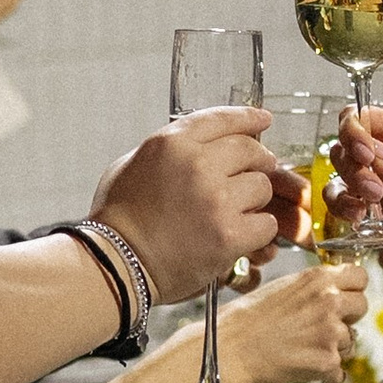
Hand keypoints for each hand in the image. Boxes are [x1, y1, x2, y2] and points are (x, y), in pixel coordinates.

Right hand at [92, 109, 299, 303]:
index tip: (263, 120)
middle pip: (250, 150)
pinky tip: (242, 237)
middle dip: (260, 161)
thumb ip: (167, 151)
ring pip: (262, 186)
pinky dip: (258, 233)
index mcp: (171, 143)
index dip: (249, 118)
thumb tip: (197, 148)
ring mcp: (216, 199)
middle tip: (261, 171)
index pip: (222, 119)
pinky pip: (266, 224)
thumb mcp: (130, 165)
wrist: (116, 264)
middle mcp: (197, 164)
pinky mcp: (230, 234)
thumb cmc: (117, 220)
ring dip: (255, 200)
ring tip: (239, 212)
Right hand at [219, 259, 366, 382]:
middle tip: (324, 326)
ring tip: (305, 347)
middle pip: (363, 307)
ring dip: (335, 347)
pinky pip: (340, 371)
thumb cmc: (249, 319)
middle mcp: (330, 302)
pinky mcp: (328, 361)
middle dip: (348, 317)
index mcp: (319, 279)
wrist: (231, 347)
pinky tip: (303, 364)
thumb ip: (316, 288)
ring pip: (352, 341)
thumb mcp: (285, 287)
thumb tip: (336, 294)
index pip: (361, 277)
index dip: (352, 289)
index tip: (345, 297)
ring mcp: (331, 333)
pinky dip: (326, 373)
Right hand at [330, 108, 382, 295]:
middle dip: (351, 169)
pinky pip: (354, 211)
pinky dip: (350, 215)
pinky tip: (363, 220)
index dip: (352, 132)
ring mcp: (381, 184)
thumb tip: (371, 154)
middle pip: (342, 152)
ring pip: (342, 183)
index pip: (358, 119)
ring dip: (344, 195)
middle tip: (374, 188)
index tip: (364, 152)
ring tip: (367, 206)